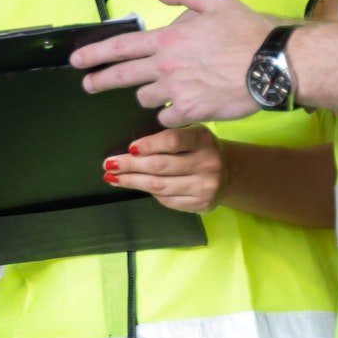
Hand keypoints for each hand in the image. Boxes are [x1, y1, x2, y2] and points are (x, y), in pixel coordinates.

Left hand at [69, 0, 272, 124]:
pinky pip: (167, 117)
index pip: (120, 47)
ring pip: (146, 97)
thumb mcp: (215, 1)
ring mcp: (176, 91)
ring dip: (148, 94)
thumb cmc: (246, 31)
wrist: (272, 64)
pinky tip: (178, 108)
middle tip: (87, 85)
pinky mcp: (191, 111)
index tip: (77, 61)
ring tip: (158, 91)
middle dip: (99, 81)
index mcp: (167, 39)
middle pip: (122, 76)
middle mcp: (165, 66)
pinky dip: (169, 113)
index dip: (95, 54)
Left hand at [103, 126, 227, 212]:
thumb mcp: (190, 133)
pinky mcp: (200, 204)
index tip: (129, 148)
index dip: (148, 144)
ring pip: (160, 186)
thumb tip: (130, 148)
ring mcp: (205, 187)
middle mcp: (207, 163)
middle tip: (109, 164)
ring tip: (113, 177)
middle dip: (130, 165)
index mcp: (202, 139)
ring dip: (132, 182)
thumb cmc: (199, 148)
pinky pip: (167, 200)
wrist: (228, 172)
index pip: (172, 140)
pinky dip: (149, 192)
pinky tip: (136, 186)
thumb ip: (167, 137)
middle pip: (160, 166)